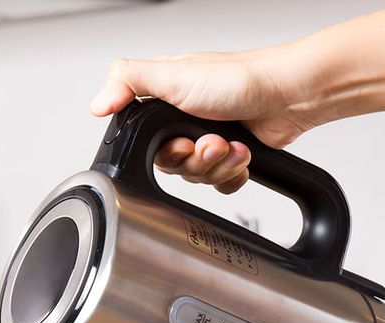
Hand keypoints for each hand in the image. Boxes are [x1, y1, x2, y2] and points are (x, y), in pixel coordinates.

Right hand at [90, 48, 314, 193]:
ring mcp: (209, 138)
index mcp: (166, 99)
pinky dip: (233, 175)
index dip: (164, 151)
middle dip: (197, 160)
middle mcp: (185, 119)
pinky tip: (241, 154)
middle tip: (212, 143)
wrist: (287, 96)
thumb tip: (97, 103)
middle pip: (173, 166)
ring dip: (219, 166)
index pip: (145, 142)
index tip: (182, 143)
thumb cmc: (241, 79)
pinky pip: (220, 185)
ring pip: (198, 177)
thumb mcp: (174, 75)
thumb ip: (128, 82)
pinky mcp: (230, 155)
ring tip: (232, 144)